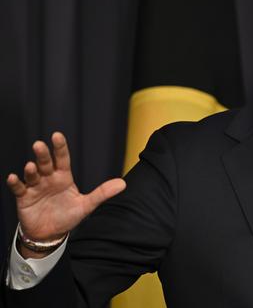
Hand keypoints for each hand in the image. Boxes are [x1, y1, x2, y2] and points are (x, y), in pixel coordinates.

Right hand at [6, 132, 125, 255]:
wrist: (50, 233)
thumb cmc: (68, 216)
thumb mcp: (86, 205)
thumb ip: (102, 193)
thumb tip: (123, 184)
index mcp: (63, 177)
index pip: (62, 159)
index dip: (60, 147)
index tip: (57, 135)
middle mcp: (48, 179)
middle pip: (46, 163)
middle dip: (43, 154)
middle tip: (39, 145)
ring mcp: (35, 187)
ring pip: (32, 174)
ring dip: (31, 170)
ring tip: (31, 166)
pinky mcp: (24, 198)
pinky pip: (19, 189)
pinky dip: (15, 183)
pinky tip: (14, 178)